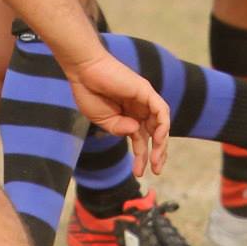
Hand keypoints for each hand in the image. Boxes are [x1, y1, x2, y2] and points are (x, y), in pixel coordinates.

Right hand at [63, 50, 169, 174]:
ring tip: (156, 161)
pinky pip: (161, 110)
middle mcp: (140, 108)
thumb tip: (135, 131)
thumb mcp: (104, 120)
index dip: (142, 156)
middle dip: (156, 154)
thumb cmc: (89, 93)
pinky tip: (157, 140)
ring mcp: (144, 99)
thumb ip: (119, 129)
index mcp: (128, 116)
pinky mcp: (145, 91)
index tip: (138, 173)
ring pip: (161, 124)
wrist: (83, 71)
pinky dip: (163, 125)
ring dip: (161, 144)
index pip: (142, 138)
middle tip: (155, 171)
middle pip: (155, 134)